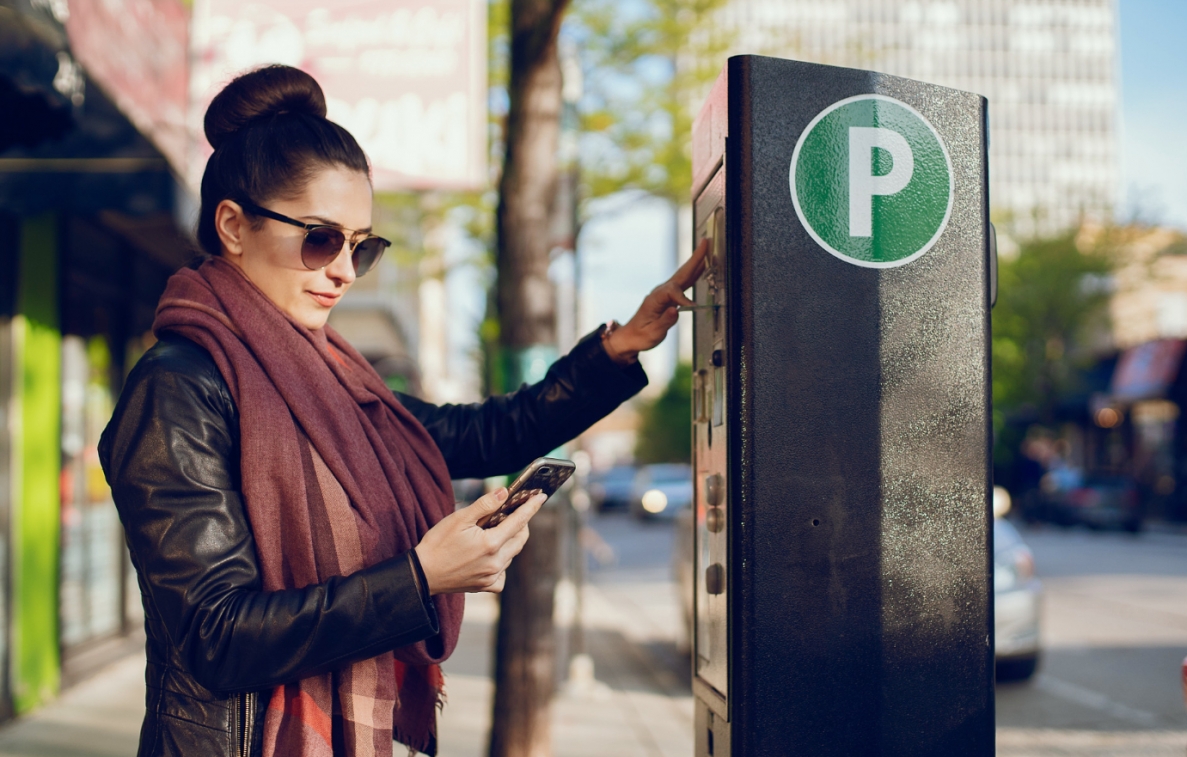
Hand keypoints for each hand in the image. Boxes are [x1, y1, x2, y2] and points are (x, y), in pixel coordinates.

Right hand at [414, 487, 545, 593]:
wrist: (422, 574)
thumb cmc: (438, 543)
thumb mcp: (459, 518)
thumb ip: (484, 505)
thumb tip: (504, 493)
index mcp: (490, 544)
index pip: (519, 521)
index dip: (531, 507)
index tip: (542, 497)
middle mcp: (496, 563)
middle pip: (520, 539)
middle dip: (521, 524)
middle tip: (514, 513)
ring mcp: (492, 577)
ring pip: (512, 554)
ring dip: (510, 542)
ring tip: (494, 533)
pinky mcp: (486, 586)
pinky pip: (503, 573)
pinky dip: (501, 562)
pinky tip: (488, 556)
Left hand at [604, 238, 709, 364]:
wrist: (631, 336)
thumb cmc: (641, 336)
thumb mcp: (652, 333)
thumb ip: (665, 322)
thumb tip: (676, 311)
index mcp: (654, 300)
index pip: (672, 292)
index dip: (684, 298)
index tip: (692, 307)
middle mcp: (660, 292)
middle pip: (680, 273)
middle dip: (694, 258)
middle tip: (705, 243)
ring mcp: (664, 292)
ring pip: (683, 275)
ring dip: (696, 261)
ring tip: (706, 249)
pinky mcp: (668, 296)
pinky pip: (684, 282)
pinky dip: (694, 273)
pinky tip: (702, 267)